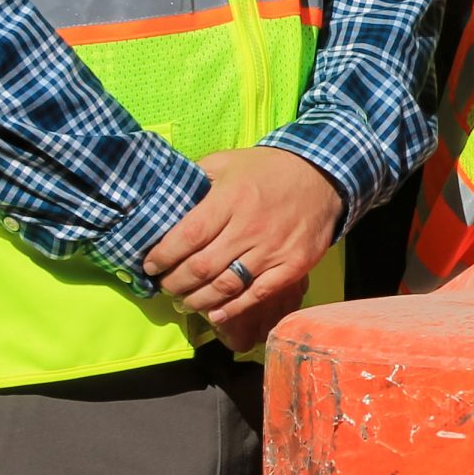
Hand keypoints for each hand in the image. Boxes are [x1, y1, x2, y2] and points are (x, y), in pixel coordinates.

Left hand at [144, 148, 343, 347]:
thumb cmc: (268, 169)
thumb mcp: (228, 161)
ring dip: (198, 299)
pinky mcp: (292, 266)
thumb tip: (163, 198)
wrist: (323, 177)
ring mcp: (274, 250)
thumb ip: (196, 178)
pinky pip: (256, 295)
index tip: (149, 265)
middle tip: (164, 286)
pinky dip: (232, 308)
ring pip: (225, 286)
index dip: (163, 256)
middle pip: (202, 267)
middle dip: (174, 283)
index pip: (187, 236)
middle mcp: (250, 227)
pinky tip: (214, 312)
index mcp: (231, 199)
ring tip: (185, 300)